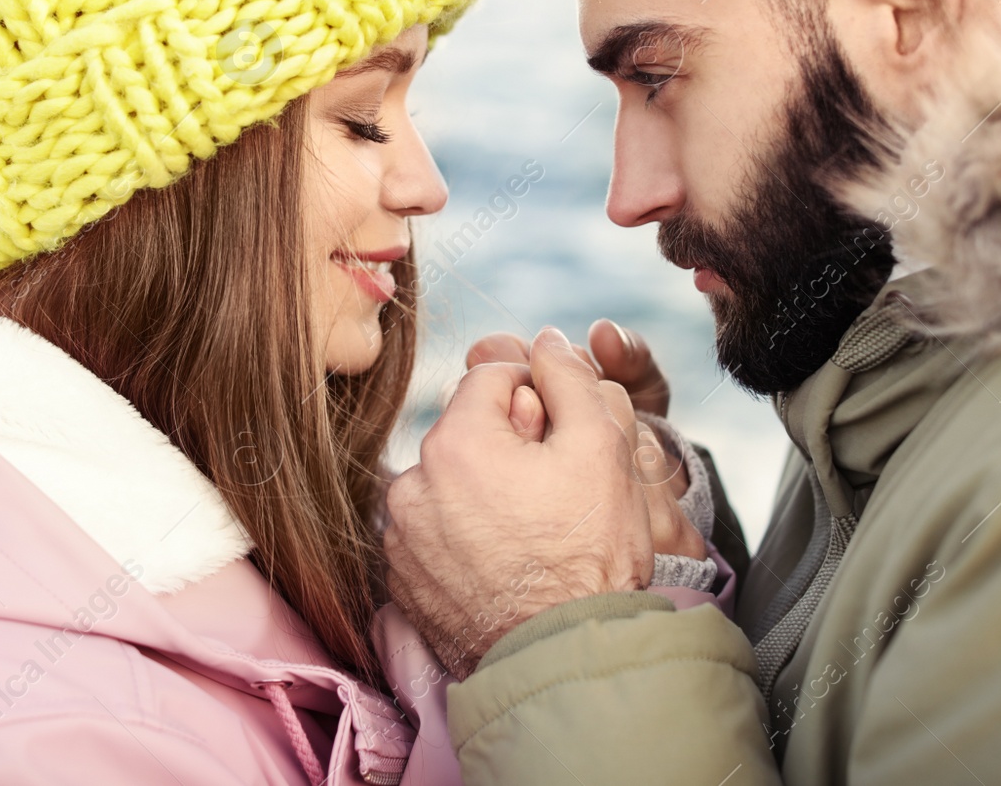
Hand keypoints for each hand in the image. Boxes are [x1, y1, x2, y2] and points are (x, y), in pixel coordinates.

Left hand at [385, 328, 654, 678]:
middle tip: (552, 486)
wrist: (564, 658)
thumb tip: (545, 342)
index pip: (491, 377)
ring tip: (529, 528)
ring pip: (447, 482)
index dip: (537, 394)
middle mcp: (410, 486)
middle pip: (465, 431)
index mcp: (453, 443)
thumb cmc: (589, 554)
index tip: (562, 432)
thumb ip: (570, 378)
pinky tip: (503, 559)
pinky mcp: (401, 581)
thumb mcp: (601, 448)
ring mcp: (400, 539)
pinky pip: (431, 532)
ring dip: (481, 488)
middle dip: (508, 443)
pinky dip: (461, 534)